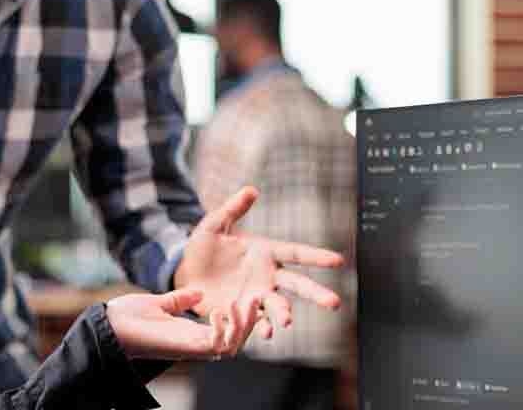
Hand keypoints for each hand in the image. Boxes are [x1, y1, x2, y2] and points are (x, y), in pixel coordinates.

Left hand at [105, 289, 261, 359]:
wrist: (107, 325)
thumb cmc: (128, 317)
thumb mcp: (159, 303)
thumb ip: (179, 300)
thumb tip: (197, 293)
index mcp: (191, 333)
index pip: (227, 331)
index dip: (242, 317)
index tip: (251, 296)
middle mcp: (195, 344)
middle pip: (236, 341)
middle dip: (250, 322)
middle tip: (257, 299)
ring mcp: (190, 348)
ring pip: (231, 347)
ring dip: (242, 326)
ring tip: (243, 304)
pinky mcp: (184, 348)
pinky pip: (214, 347)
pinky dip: (222, 330)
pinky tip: (221, 310)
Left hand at [174, 186, 346, 340]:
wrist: (184, 274)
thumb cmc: (202, 247)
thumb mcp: (215, 225)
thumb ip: (233, 209)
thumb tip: (251, 189)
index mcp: (266, 252)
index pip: (297, 253)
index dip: (317, 257)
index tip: (338, 261)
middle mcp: (267, 276)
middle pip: (297, 284)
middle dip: (316, 293)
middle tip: (335, 303)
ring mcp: (256, 295)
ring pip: (278, 305)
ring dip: (284, 313)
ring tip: (286, 321)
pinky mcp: (242, 311)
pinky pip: (256, 320)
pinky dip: (263, 327)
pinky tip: (267, 333)